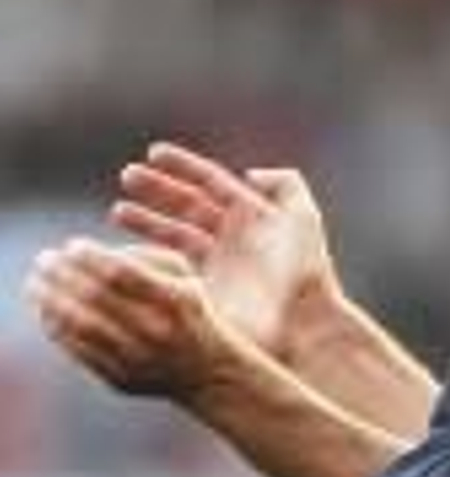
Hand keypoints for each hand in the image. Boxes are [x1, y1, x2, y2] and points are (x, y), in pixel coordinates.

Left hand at [26, 239, 241, 400]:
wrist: (209, 372)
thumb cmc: (191, 312)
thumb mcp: (185, 276)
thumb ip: (142, 254)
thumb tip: (83, 252)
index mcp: (176, 301)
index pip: (120, 272)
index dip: (89, 256)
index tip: (72, 245)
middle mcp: (157, 332)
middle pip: (94, 296)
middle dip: (60, 273)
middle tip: (43, 259)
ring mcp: (138, 360)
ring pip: (79, 325)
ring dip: (49, 300)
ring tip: (35, 284)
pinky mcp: (121, 380)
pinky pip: (77, 350)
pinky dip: (55, 328)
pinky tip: (47, 311)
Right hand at [111, 144, 338, 362]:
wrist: (302, 324)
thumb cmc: (305, 272)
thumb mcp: (303, 218)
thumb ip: (285, 183)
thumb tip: (250, 173)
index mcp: (251, 218)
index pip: (211, 184)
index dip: (183, 166)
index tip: (153, 152)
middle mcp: (231, 240)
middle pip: (187, 206)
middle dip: (156, 190)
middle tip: (126, 177)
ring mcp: (216, 268)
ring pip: (174, 237)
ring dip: (146, 222)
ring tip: (117, 212)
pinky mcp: (205, 295)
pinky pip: (171, 272)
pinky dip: (149, 260)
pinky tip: (129, 248)